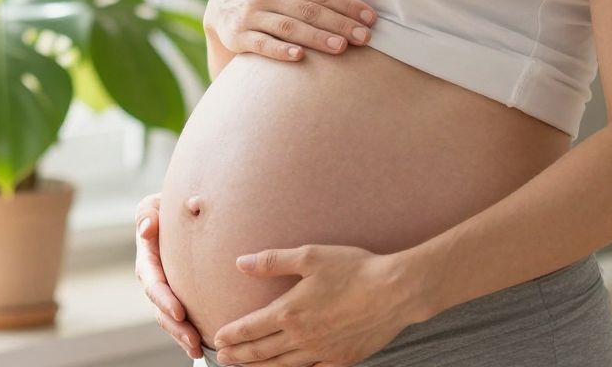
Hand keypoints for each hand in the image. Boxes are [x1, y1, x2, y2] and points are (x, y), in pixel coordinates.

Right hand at [135, 192, 203, 359]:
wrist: (178, 210)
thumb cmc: (165, 206)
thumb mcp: (153, 204)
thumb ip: (148, 213)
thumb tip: (147, 228)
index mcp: (147, 255)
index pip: (153, 280)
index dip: (164, 298)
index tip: (180, 311)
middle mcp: (153, 276)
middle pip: (159, 307)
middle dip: (174, 325)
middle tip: (192, 339)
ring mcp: (163, 288)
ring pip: (168, 317)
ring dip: (181, 335)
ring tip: (197, 349)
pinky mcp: (175, 295)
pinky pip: (179, 318)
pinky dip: (187, 333)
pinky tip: (200, 348)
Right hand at [205, 0, 375, 62]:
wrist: (218, 3)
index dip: (347, 5)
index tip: (370, 19)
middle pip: (308, 10)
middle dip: (339, 24)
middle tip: (364, 37)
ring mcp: (250, 14)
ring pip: (288, 27)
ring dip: (316, 37)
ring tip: (341, 47)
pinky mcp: (238, 35)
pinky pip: (261, 44)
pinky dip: (280, 50)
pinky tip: (299, 57)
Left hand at [209, 245, 416, 366]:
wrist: (395, 292)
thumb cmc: (353, 269)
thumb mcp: (310, 256)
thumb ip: (272, 261)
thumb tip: (240, 263)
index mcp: (290, 311)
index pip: (251, 327)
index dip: (232, 335)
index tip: (217, 338)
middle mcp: (301, 337)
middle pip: (261, 351)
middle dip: (239, 355)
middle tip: (222, 358)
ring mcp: (321, 352)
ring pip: (282, 366)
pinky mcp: (341, 359)